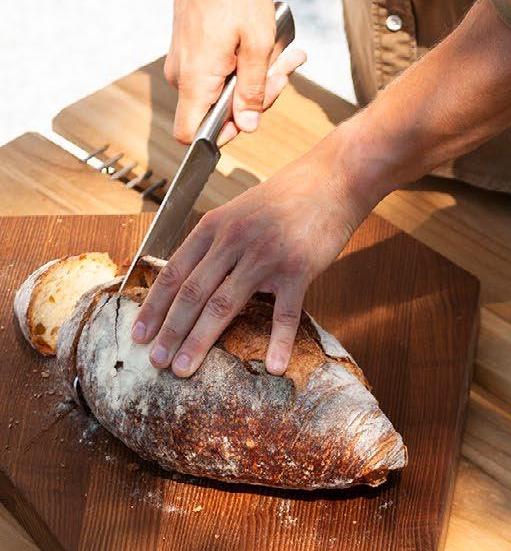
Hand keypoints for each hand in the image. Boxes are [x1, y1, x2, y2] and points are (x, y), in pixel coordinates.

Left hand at [131, 141, 371, 376]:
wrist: (331, 181)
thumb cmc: (285, 199)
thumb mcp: (238, 212)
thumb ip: (215, 243)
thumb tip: (192, 277)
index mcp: (213, 227)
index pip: (173, 272)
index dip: (154, 306)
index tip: (139, 334)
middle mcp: (233, 240)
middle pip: (192, 294)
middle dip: (169, 332)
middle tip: (154, 361)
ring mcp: (265, 256)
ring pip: (223, 306)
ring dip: (200, 342)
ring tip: (184, 369)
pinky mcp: (298, 270)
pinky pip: (285, 314)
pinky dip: (280, 343)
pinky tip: (276, 366)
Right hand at [166, 0, 302, 144]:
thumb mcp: (257, 47)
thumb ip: (253, 91)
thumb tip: (247, 126)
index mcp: (194, 79)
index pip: (192, 134)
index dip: (223, 136)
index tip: (252, 117)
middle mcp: (182, 73)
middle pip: (219, 111)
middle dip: (258, 97)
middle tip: (285, 70)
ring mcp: (185, 59)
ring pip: (225, 87)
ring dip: (260, 76)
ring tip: (288, 54)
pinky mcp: (192, 47)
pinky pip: (221, 68)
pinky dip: (246, 61)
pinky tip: (272, 46)